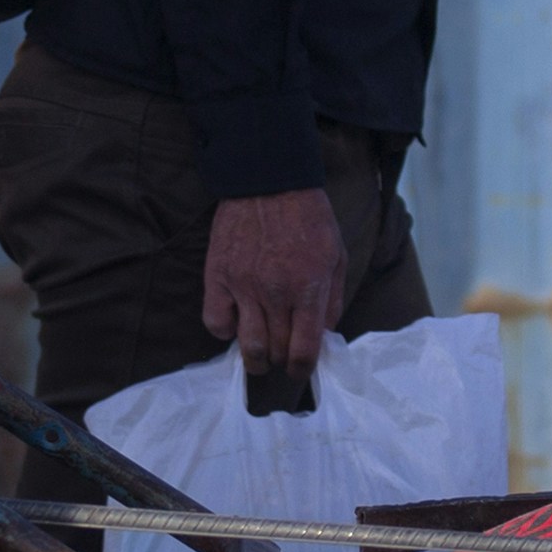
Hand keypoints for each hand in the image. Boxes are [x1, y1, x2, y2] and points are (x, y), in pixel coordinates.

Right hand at [199, 188, 346, 406]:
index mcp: (309, 288)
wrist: (269, 181)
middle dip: (283, 360)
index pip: (304, 349)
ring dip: (255, 359)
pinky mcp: (219, 276)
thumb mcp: (337, 254)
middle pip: (277, 351)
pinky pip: (215, 321)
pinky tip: (235, 324)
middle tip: (284, 355)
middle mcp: (276, 293)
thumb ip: (332, 298)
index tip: (302, 371)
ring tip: (259, 358)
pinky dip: (225, 331)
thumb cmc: (308, 217)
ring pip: (247, 345)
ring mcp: (243, 286)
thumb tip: (324, 334)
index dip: (303, 369)